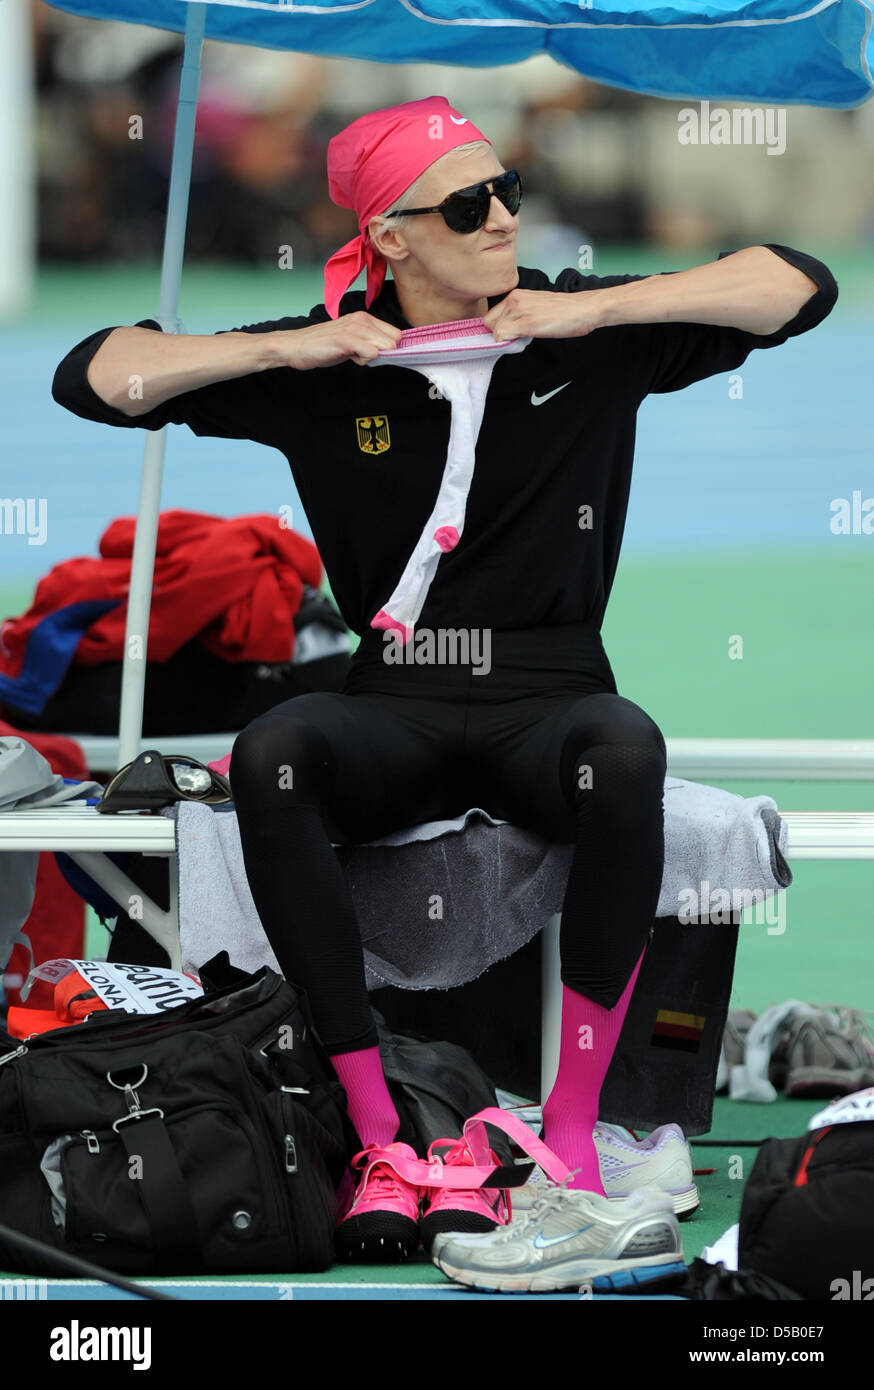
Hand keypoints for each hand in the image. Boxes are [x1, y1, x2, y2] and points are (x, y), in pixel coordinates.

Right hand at [278, 312, 402, 369]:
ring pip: (386, 347)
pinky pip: (372, 353)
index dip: (389, 348)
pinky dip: (363, 361)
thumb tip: (390, 351)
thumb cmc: (324, 345)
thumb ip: (370, 341)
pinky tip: (348, 356)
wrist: (297, 346)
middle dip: (382, 353)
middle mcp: (362, 319)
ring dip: (371, 357)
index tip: (372, 353)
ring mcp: (355, 327)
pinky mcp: (347, 339)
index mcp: (365, 317)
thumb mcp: (352, 339)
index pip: (396, 333)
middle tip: (361, 354)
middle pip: (395, 340)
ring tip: (352, 354)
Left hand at [482, 289, 606, 342]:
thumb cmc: (566, 311)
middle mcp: (514, 298)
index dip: (498, 327)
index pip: (492, 315)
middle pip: (488, 323)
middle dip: (499, 333)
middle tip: (518, 337)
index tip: (509, 334)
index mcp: (517, 294)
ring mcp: (519, 309)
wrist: (584, 309)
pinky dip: (508, 343)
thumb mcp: (537, 306)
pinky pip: (501, 336)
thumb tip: (508, 330)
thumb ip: (520, 314)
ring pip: (494, 330)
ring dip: (506, 338)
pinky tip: (526, 339)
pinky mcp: (525, 322)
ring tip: (527, 336)